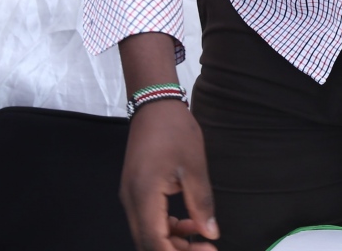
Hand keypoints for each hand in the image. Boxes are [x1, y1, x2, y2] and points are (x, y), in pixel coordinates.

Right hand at [120, 99, 217, 250]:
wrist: (154, 105)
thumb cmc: (174, 131)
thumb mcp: (194, 167)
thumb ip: (201, 204)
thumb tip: (211, 234)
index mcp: (144, 196)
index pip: (154, 242)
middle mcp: (131, 201)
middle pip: (148, 243)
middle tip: (207, 250)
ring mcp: (130, 197)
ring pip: (147, 234)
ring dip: (172, 242)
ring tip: (202, 241)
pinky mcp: (135, 191)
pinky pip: (148, 220)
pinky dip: (167, 228)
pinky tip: (189, 225)